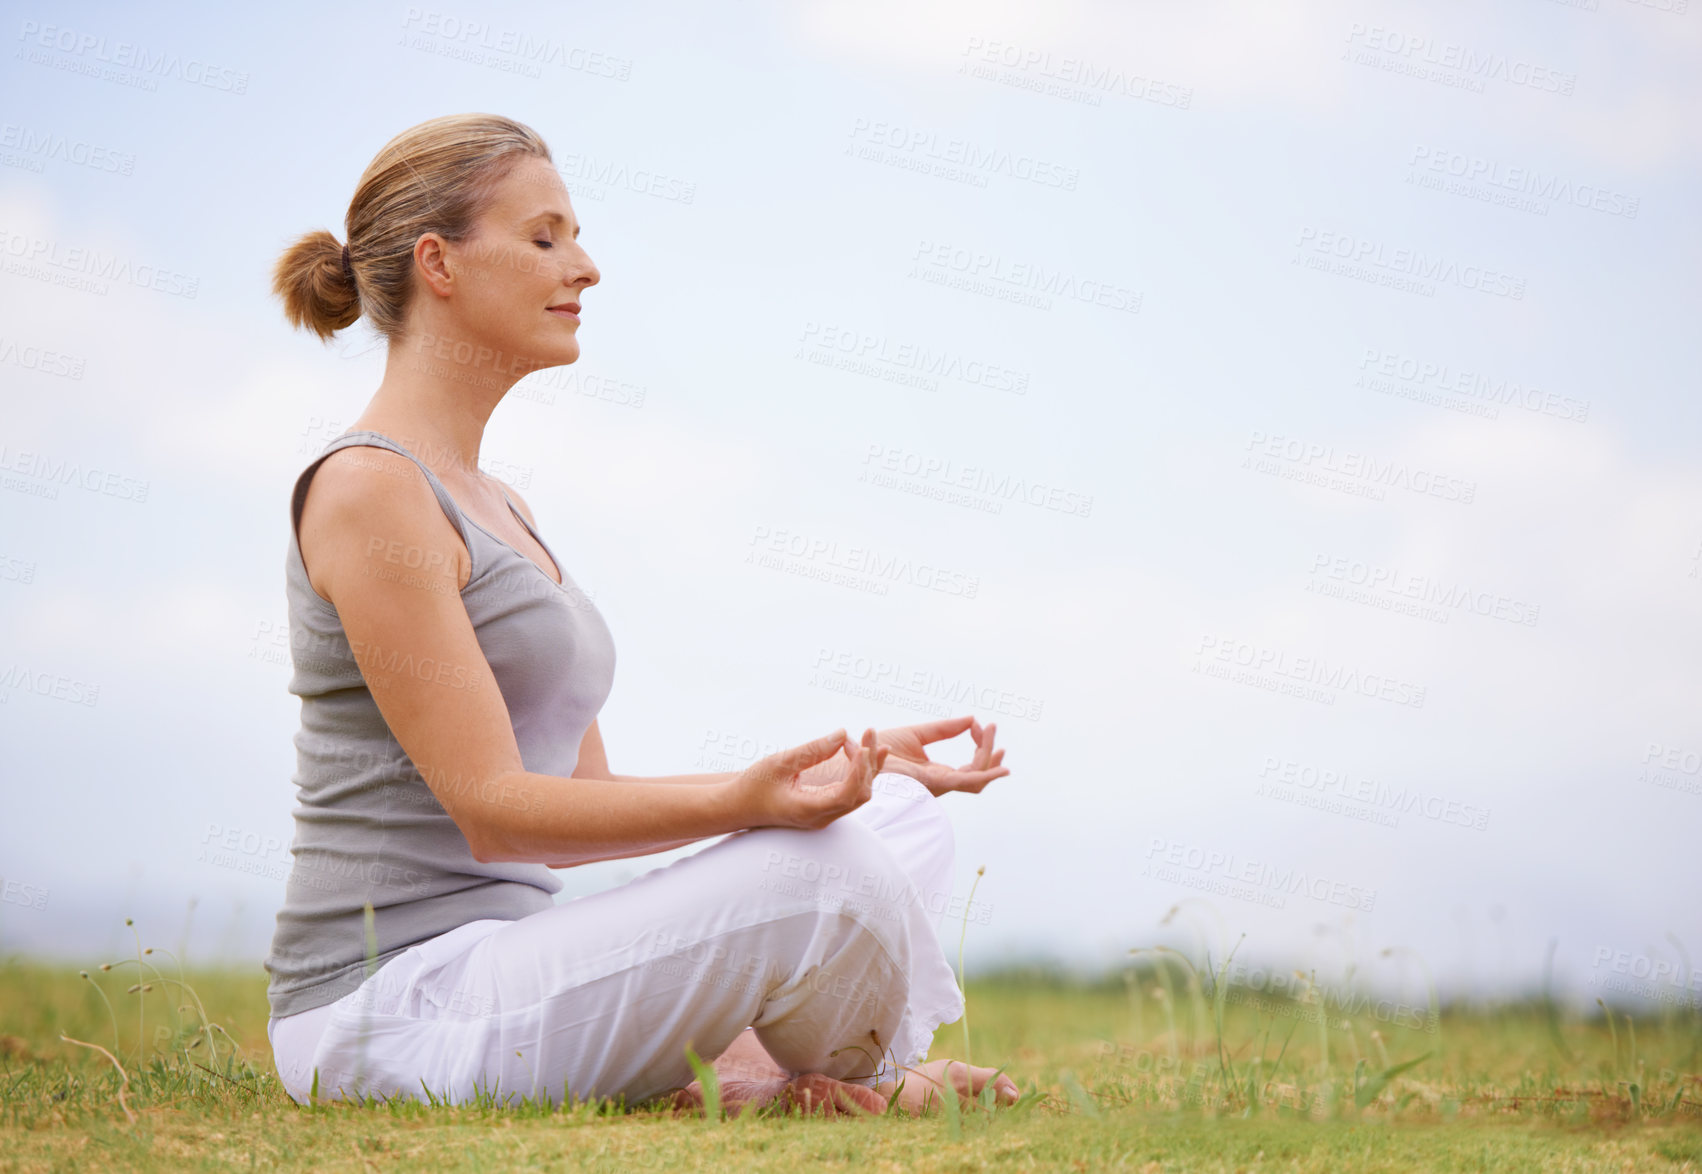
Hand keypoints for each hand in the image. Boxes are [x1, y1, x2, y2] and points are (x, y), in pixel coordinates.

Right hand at [732, 728, 888, 829]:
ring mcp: (824, 815)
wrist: (737, 807)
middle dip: (868, 762)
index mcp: (809, 810)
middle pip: (860, 793)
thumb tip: (843, 734)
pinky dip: (859, 772)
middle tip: (865, 732)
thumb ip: (812, 751)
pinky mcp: (824, 808)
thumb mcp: (779, 763)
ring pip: (858, 794)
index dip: (860, 769)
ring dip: (866, 765)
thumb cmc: (753, 786)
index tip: (861, 744)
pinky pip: (850, 792)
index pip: (847, 794)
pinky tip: (866, 752)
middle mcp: (821, 817)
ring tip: (867, 737)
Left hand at [857, 715, 1008, 796]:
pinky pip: (967, 782)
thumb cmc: (879, 750)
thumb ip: (945, 728)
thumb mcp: (918, 734)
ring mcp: (938, 785)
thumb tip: (971, 719)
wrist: (857, 757)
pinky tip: (1001, 767)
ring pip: (976, 779)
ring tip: (993, 734)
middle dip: (989, 753)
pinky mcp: (932, 783)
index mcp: (938, 774)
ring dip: (989, 757)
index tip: (978, 724)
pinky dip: (986, 774)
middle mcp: (941, 783)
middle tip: (992, 728)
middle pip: (977, 774)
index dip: (981, 747)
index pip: (970, 767)